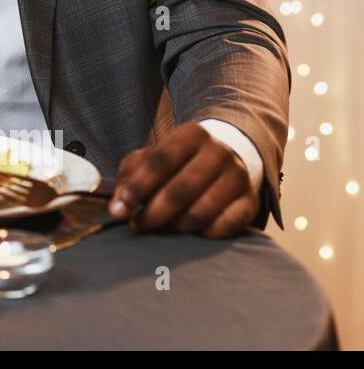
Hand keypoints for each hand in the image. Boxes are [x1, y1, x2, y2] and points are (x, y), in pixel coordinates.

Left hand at [108, 122, 257, 236]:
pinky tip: (191, 234)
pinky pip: (228, 225)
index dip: (137, 188)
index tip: (119, 211)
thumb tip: (118, 207)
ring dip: (176, 227)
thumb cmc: (178, 161)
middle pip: (181, 189)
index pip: (159, 162)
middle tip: (138, 225)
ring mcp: (238, 176)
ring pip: (203, 211)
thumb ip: (131, 176)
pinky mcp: (251, 201)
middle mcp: (218, 152)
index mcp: (190, 134)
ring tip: (162, 229)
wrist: (226, 158)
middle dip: (154, 213)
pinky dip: (206, 234)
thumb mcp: (151, 158)